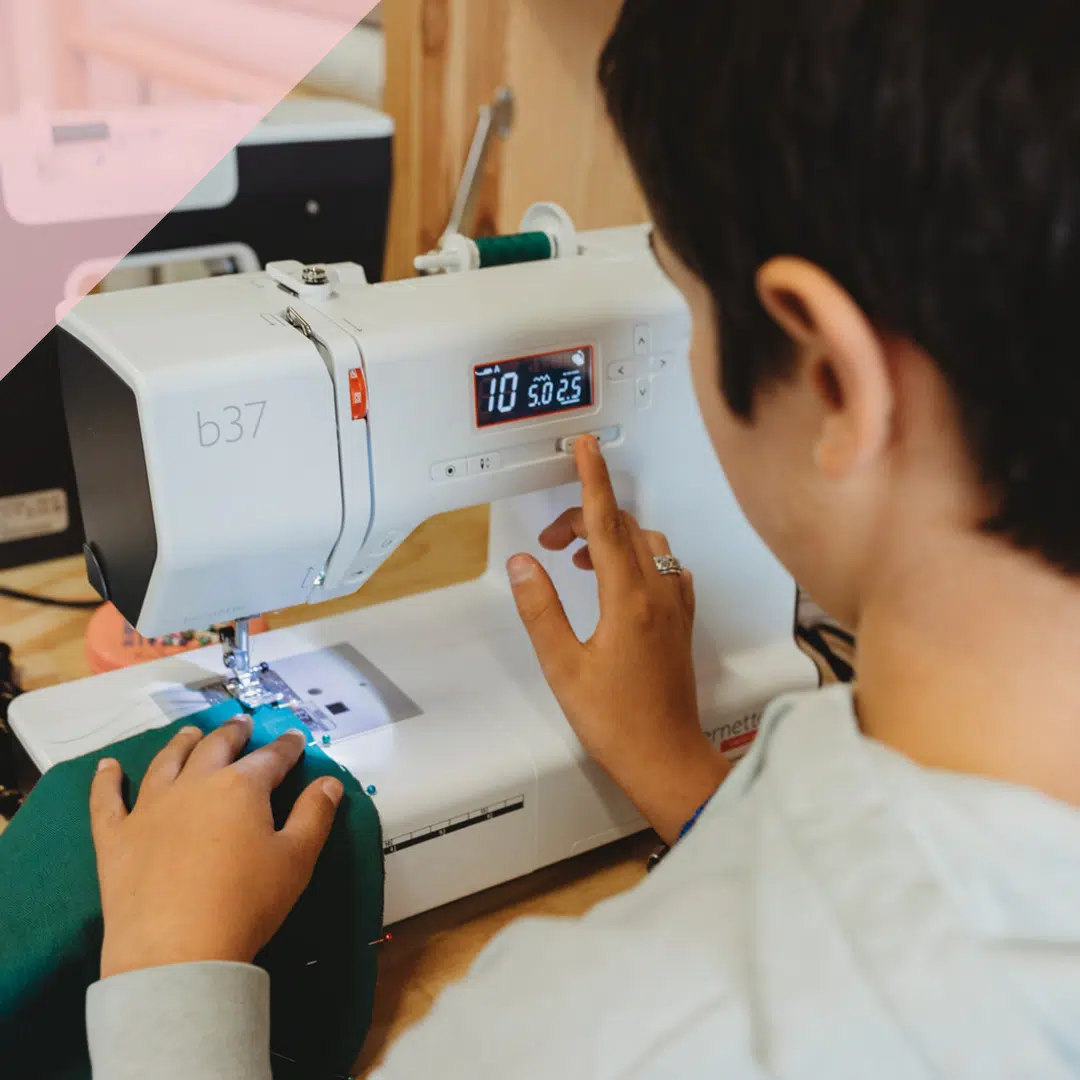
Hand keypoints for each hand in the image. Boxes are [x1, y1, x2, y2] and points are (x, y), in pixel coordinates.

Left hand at [90, 717, 342, 978]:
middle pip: (216, 748)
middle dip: (234, 733)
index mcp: (242, 787)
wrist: (176, 951)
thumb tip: (330, 781)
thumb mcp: (296, 860)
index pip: (271, 758)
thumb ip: (315, 815)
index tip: (294, 738)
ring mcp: (150, 807)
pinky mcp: (116, 837)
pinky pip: (107, 800)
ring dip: (181, 743)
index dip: (286, 747)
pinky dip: (107, 781)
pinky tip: (108, 767)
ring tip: (190, 733)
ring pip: (167, 762)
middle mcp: (195, 784)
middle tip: (242, 724)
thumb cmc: (246, 903)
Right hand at [507, 435, 729, 844]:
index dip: (592, 480)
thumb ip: (541, 609)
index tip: (585, 449)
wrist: (666, 758)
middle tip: (553, 540)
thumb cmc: (618, 722)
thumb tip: (524, 564)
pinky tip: (622, 579)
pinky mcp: (682, 623)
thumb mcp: (563, 666)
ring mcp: (676, 608)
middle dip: (587, 519)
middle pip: (625, 530)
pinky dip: (640, 558)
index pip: (606, 523)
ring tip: (580, 558)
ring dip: (614, 537)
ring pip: (649, 545)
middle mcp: (660, 595)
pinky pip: (667, 568)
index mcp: (629, 600)